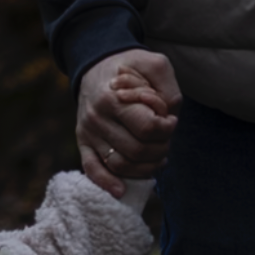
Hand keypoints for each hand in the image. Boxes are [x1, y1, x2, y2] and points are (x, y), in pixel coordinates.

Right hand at [76, 50, 180, 198]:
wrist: (96, 66)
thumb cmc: (130, 67)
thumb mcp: (155, 64)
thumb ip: (168, 88)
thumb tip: (169, 117)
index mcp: (114, 98)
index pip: (147, 128)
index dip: (166, 130)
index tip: (170, 121)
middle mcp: (97, 118)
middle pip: (136, 150)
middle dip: (160, 149)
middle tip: (165, 139)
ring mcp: (88, 133)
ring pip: (120, 165)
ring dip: (145, 167)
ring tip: (158, 156)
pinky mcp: (83, 143)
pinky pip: (92, 169)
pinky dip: (107, 183)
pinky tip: (122, 190)